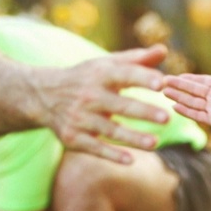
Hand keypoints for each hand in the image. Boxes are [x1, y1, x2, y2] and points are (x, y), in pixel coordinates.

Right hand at [39, 46, 170, 164]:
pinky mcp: (72, 137)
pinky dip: (111, 155)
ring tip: (155, 143)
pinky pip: (94, 147)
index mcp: (99, 75)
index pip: (124, 75)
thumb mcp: (106, 65)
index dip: (143, 78)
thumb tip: (163, 50)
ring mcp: (79, 118)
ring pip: (110, 130)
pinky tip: (130, 160)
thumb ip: (136, 59)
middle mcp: (89, 96)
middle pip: (120, 106)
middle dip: (143, 112)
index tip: (162, 83)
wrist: (43, 95)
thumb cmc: (86, 78)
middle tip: (167, 118)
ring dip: (133, 138)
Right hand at [162, 42, 210, 126]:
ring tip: (164, 93)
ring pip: (192, 103)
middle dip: (177, 88)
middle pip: (192, 92)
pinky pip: (197, 115)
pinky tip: (174, 106)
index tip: (172, 77)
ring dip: (178, 98)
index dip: (186, 80)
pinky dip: (186, 111)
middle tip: (162, 83)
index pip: (199, 82)